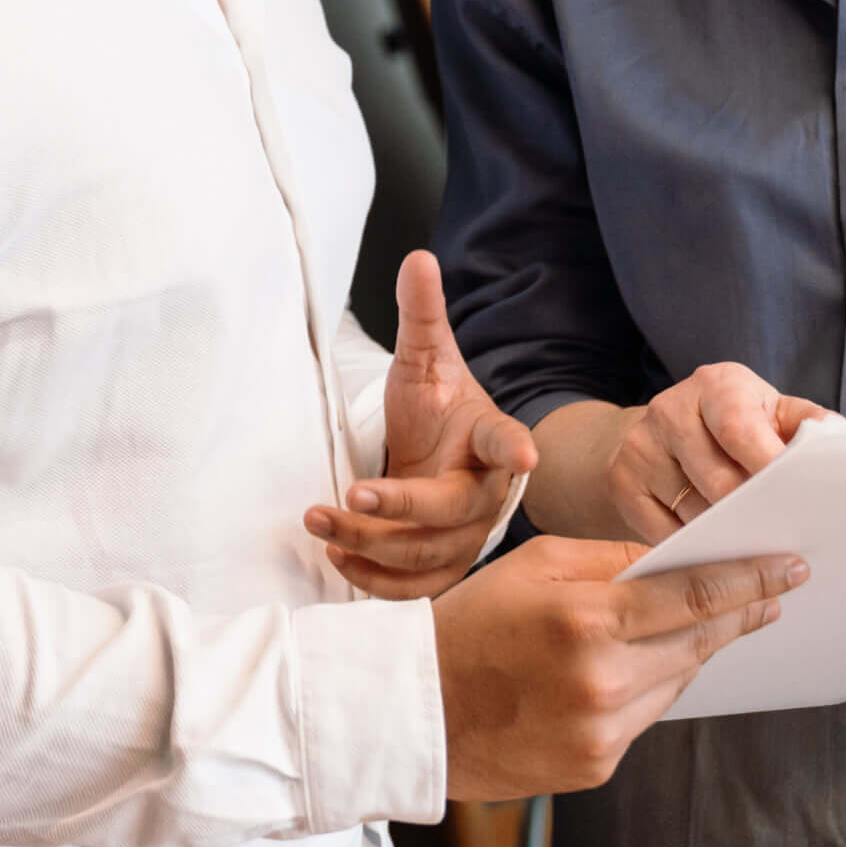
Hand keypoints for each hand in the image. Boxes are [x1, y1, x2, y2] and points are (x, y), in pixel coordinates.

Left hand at [303, 251, 537, 599]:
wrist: (442, 457)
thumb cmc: (437, 408)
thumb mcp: (426, 358)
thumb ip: (423, 314)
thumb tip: (418, 257)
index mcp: (490, 437)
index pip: (506, 441)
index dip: (517, 447)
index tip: (525, 453)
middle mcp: (486, 492)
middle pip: (452, 511)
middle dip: (400, 507)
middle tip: (350, 494)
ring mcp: (468, 536)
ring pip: (426, 554)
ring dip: (371, 543)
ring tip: (320, 519)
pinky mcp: (443, 565)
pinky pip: (416, 589)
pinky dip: (376, 580)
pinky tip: (338, 553)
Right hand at [433, 534, 805, 799]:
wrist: (418, 711)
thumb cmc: (473, 622)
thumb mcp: (538, 563)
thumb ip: (612, 561)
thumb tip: (675, 563)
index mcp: (587, 620)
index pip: (694, 597)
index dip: (750, 582)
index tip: (790, 568)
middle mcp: (603, 681)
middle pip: (699, 641)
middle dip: (742, 614)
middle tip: (775, 592)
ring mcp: (603, 732)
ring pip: (677, 680)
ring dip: (696, 649)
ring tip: (710, 622)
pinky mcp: (598, 765)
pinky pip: (646, 716)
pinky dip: (651, 686)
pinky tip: (639, 666)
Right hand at [605, 362, 827, 543]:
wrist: (664, 427)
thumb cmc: (734, 422)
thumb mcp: (770, 410)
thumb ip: (805, 423)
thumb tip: (841, 441)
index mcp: (716, 385)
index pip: (738, 426)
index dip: (765, 463)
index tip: (794, 496)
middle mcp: (671, 410)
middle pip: (715, 479)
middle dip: (753, 514)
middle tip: (784, 541)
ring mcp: (640, 447)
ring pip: (692, 513)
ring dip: (727, 538)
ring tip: (757, 553)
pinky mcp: (621, 481)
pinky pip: (662, 533)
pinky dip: (692, 551)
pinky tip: (715, 556)